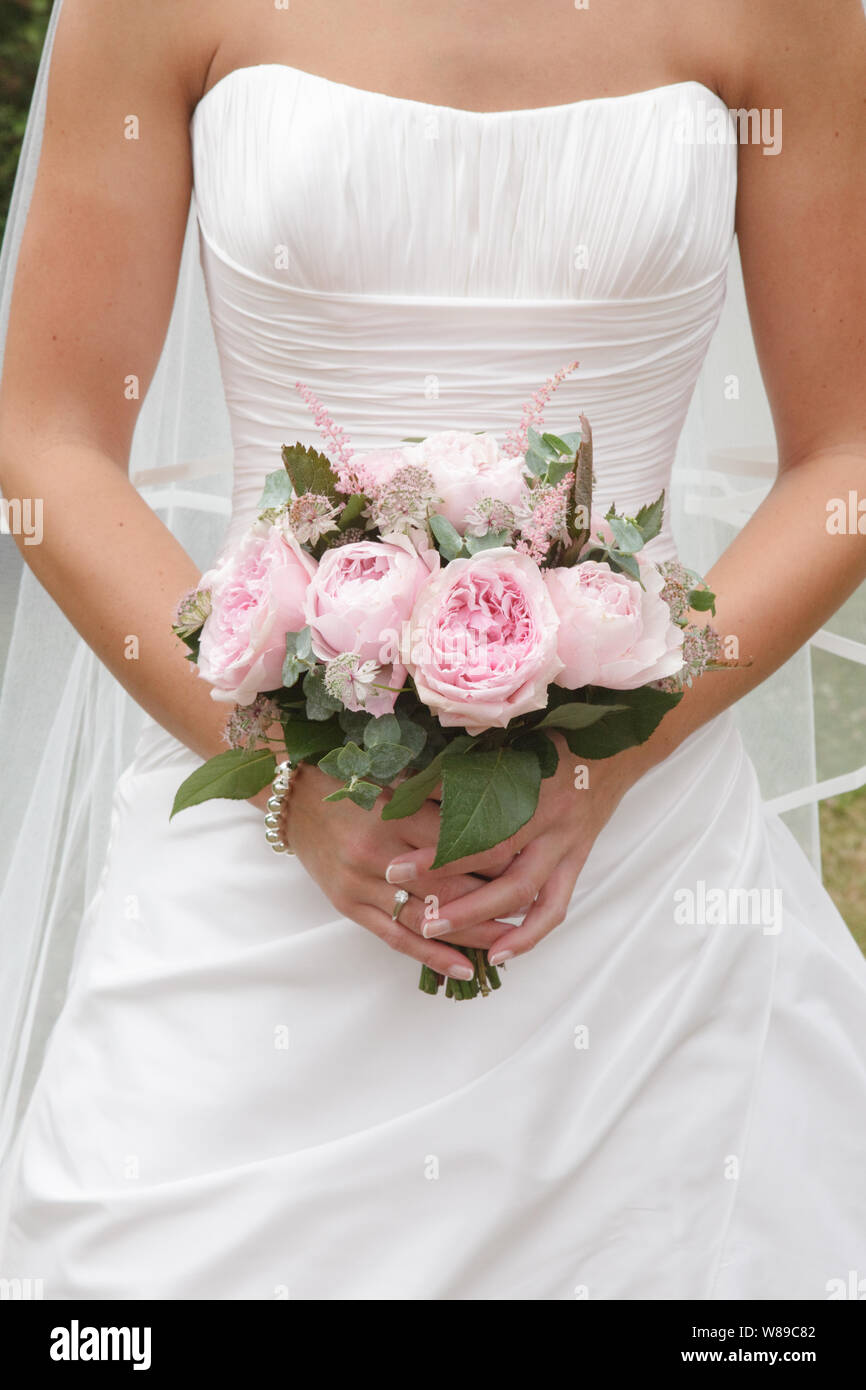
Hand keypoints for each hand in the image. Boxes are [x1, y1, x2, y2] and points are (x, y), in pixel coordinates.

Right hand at [278, 761, 512, 980]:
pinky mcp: (348, 905)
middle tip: (531, 910)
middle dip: (493, 902)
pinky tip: (462, 967)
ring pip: (426, 919)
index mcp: (396, 813)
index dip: (498, 858)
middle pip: (448, 886)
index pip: (459, 844)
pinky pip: (395, 937)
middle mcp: (379, 852)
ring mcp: (361, 883)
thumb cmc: (353, 782)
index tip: (530, 864)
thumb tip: (498, 811)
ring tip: (508, 945)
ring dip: (470, 935)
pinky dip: (431, 955)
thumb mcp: (397, 778)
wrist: (293, 799)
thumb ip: (442, 795)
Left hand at [383, 736, 645, 965]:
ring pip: (524, 893)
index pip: (481, 827)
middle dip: (449, 888)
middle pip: (499, 866)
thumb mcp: (511, 740)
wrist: (619, 746)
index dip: (438, 849)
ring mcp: (567, 844)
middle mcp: (551, 819)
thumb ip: (468, 763)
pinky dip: (528, 934)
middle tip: (409, 903)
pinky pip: (555, 907)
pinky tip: (498, 954)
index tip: (398, 861)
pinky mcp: (577, 861)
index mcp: (531, 784)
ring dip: (480, 918)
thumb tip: (409, 781)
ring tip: (435, 931)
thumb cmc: (556, 736)